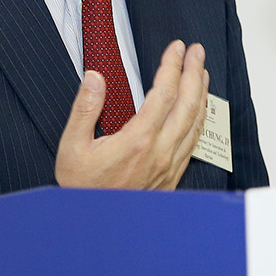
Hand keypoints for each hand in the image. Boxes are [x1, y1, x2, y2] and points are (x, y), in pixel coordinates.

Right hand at [55, 40, 208, 189]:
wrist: (96, 227)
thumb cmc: (83, 188)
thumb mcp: (72, 147)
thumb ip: (85, 109)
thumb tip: (94, 78)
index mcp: (138, 140)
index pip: (164, 93)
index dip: (172, 66)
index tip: (176, 48)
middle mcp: (160, 152)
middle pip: (188, 104)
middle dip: (194, 73)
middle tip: (197, 51)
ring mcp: (169, 165)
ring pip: (195, 123)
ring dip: (201, 94)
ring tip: (203, 72)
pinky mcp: (172, 176)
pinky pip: (193, 142)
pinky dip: (200, 119)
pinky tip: (199, 110)